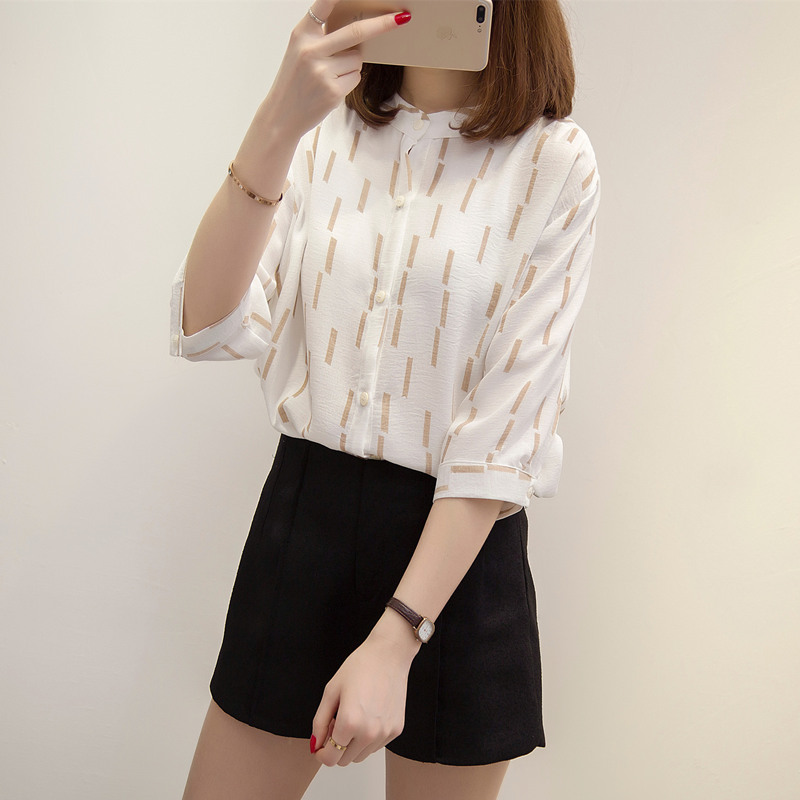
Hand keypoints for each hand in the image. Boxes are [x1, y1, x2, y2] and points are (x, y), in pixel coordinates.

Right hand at [260, 0, 411, 139]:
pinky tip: (332, 87)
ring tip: (330, 75)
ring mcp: (322, 72)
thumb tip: (360, 31)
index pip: (324, 5)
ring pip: (357, 59)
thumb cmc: (295, 80)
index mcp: (302, 34)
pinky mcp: (333, 91)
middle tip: (402, 18)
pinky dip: (349, 81)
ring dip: (352, 65)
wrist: (282, 114)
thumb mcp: (300, 50)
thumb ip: (322, 37)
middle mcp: (311, 50)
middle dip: (382, 24)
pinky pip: (356, 77)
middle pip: (356, 33)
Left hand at [310, 627, 416, 765]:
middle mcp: (369, 733)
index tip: (321, 745)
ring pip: (361, 756)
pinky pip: (376, 746)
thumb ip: (319, 722)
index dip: (322, 753)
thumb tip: (315, 745)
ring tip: (353, 718)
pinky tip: (367, 715)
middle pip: (344, 761)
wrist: (389, 655)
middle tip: (336, 723)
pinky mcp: (396, 730)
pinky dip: (368, 738)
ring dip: (352, 745)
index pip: (330, 758)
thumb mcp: (331, 691)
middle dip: (335, 747)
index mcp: (349, 723)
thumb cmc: (360, 667)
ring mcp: (385, 733)